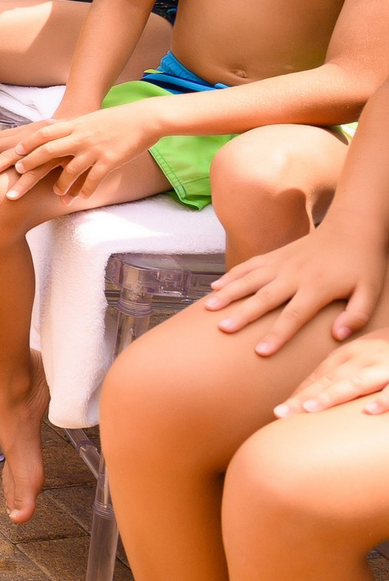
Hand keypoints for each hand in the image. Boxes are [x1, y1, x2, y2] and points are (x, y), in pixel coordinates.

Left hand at [0, 101, 156, 198]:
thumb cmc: (113, 120)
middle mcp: (79, 137)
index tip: (12, 154)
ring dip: (60, 185)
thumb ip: (69, 129)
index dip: (26, 145)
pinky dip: (84, 190)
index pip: (42, 134)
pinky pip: (93, 180)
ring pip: (69, 170)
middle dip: (29, 166)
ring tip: (56, 195)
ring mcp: (93, 149)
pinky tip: (79, 199)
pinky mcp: (109, 161)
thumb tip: (52, 137)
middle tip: (15, 178)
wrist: (143, 118)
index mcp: (72, 126)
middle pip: (47, 152)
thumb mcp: (87, 121)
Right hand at [205, 225, 387, 352]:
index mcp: (317, 287)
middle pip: (264, 298)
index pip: (294, 315)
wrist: (352, 228)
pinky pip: (249, 265)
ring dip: (228, 294)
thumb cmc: (362, 264)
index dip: (277, 335)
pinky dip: (231, 275)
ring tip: (208, 308)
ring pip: (249, 280)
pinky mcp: (275, 255)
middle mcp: (294, 275)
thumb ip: (357, 315)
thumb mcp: (371, 292)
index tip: (260, 352)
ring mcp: (281, 263)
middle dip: (243, 315)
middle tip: (223, 329)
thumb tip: (339, 336)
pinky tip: (215, 287)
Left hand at [274, 331, 388, 416]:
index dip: (300, 392)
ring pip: (355, 382)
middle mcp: (364, 357)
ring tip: (309, 410)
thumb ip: (350, 370)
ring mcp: (385, 365)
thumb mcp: (371, 354)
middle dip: (303, 397)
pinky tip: (369, 411)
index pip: (320, 375)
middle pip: (329, 379)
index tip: (280, 410)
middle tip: (280, 414)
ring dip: (331, 396)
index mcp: (352, 353)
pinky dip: (383, 399)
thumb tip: (325, 393)